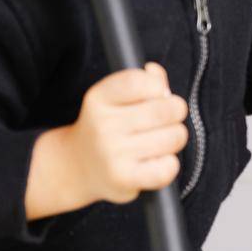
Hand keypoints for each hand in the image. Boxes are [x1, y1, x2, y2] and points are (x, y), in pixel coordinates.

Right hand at [39, 64, 188, 210]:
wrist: (76, 167)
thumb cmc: (107, 127)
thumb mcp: (115, 99)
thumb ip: (142, 81)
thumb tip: (154, 71)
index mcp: (99, 98)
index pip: (140, 81)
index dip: (158, 87)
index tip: (156, 95)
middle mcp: (103, 124)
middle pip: (168, 109)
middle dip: (175, 114)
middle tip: (162, 122)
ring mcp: (112, 153)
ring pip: (174, 137)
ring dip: (174, 140)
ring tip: (157, 142)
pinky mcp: (123, 179)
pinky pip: (168, 168)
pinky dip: (169, 165)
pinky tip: (156, 162)